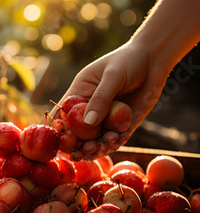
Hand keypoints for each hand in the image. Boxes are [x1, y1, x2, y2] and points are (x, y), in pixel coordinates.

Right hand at [51, 41, 168, 159]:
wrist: (154, 60)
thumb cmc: (128, 61)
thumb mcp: (112, 76)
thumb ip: (100, 99)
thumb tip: (88, 123)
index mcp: (78, 95)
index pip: (62, 115)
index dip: (59, 129)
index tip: (63, 138)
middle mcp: (89, 109)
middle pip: (76, 133)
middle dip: (76, 145)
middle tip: (79, 153)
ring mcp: (105, 118)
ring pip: (94, 140)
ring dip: (95, 148)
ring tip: (100, 147)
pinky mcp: (122, 125)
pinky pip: (114, 139)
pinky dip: (114, 144)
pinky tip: (116, 140)